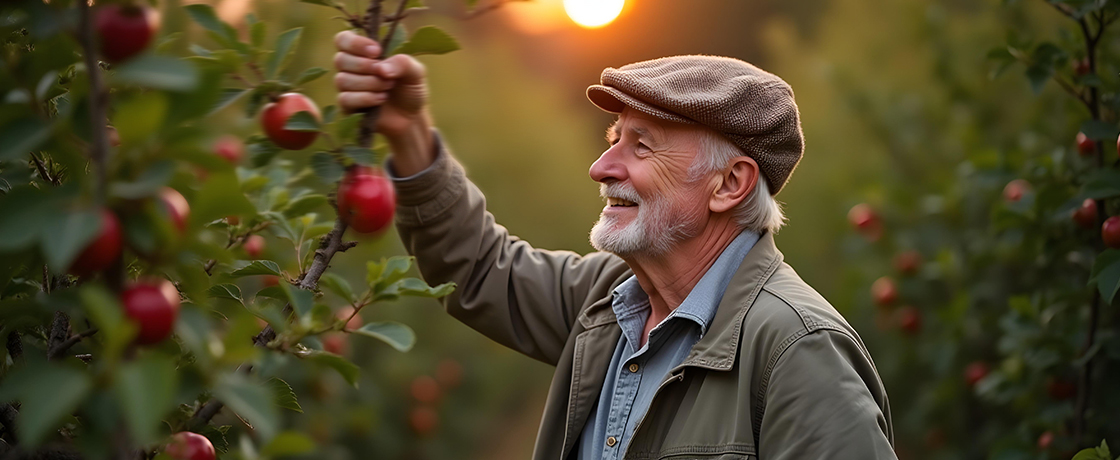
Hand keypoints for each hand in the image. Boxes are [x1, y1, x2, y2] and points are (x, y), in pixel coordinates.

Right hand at [334, 30, 433, 173]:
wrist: (411, 117)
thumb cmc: (410, 89)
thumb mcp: (416, 72)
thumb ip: (403, 63)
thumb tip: (381, 68)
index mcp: (362, 52)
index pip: (343, 39)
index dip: (355, 43)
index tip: (376, 51)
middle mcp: (350, 68)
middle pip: (340, 59)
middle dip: (365, 66)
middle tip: (385, 73)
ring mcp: (347, 88)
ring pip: (342, 80)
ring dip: (369, 83)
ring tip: (388, 87)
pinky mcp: (347, 106)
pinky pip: (345, 99)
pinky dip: (365, 98)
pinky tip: (381, 99)